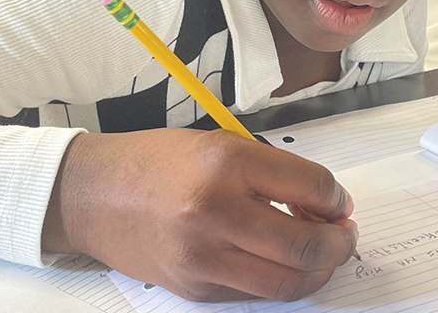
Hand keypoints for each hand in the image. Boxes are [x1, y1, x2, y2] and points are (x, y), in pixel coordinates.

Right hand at [43, 129, 358, 301]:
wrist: (93, 194)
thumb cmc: (158, 162)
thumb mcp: (218, 144)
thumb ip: (271, 171)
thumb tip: (326, 204)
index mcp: (225, 163)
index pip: (310, 187)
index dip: (337, 198)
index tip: (339, 202)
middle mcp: (215, 212)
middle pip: (306, 246)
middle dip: (340, 243)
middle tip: (344, 233)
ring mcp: (203, 257)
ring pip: (288, 282)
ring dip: (319, 270)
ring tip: (322, 253)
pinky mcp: (196, 288)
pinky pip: (256, 294)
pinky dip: (280, 280)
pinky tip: (280, 261)